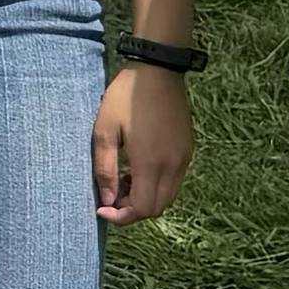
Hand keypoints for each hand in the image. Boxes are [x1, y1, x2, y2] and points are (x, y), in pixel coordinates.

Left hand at [93, 63, 192, 224]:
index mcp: (150, 162)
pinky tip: (137, 168)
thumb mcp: (104, 131)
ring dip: (145, 198)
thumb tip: (106, 199)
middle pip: (157, 208)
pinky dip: (156, 185)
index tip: (102, 208)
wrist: (157, 71)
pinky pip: (174, 181)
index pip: (143, 209)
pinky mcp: (187, 150)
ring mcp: (183, 158)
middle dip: (132, 210)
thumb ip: (104, 169)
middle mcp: (173, 165)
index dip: (121, 217)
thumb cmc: (125, 98)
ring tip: (122, 179)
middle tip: (111, 194)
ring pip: (168, 196)